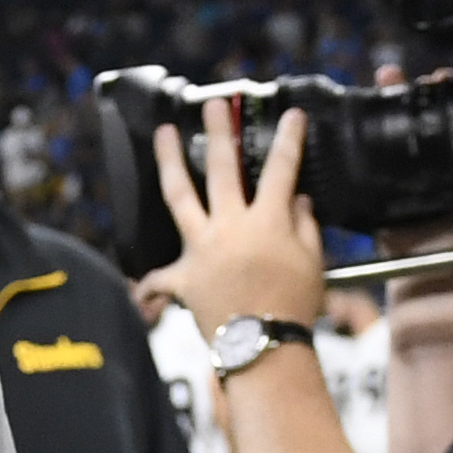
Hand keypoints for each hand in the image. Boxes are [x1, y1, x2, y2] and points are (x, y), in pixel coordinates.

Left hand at [143, 106, 326, 329]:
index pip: (281, 168)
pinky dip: (149, 285)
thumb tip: (300, 202)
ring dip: (168, 162)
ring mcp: (202, 249)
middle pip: (220, 167)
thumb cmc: (293, 308)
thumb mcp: (313, 263)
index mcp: (267, 221)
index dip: (289, 139)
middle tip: (213, 105)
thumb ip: (305, 227)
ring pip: (179, 195)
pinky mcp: (184, 278)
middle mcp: (230, 226)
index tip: (292, 115)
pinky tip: (138, 288)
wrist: (264, 347)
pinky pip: (159, 280)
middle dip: (217, 130)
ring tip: (162, 135)